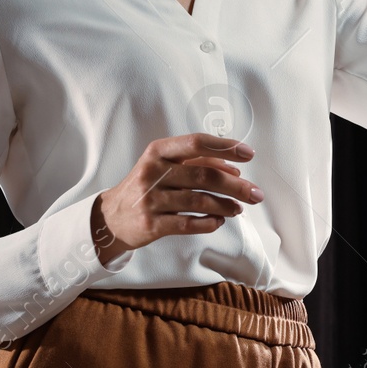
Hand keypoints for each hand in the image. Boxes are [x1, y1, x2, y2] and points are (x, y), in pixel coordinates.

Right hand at [91, 133, 264, 265]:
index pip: (196, 143)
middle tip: (255, 193)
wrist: (111, 217)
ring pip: (199, 201)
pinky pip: (187, 224)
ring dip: (225, 205)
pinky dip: (208, 223)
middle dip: (235, 185)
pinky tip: (219, 221)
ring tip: (239, 208)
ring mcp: (150, 199)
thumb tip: (234, 168)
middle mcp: (153, 172)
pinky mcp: (151, 224)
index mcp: (158, 152)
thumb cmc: (146, 186)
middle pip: (203, 175)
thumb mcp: (164, 166)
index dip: (225, 147)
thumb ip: (196, 163)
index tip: (248, 153)